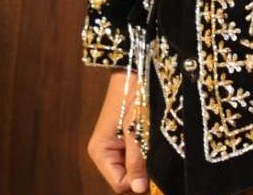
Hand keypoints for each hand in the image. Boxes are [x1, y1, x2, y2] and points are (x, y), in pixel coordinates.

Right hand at [87, 70, 149, 193]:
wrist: (135, 70)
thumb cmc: (133, 96)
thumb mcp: (136, 131)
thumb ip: (136, 161)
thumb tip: (139, 189)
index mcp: (100, 152)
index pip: (119, 184)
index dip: (136, 181)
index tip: (152, 169)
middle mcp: (104, 152)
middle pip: (125, 177)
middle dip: (141, 169)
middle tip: (151, 150)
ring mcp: (115, 145)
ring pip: (132, 166)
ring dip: (144, 158)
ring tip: (150, 139)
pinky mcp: (125, 137)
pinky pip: (135, 154)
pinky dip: (144, 149)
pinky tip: (149, 135)